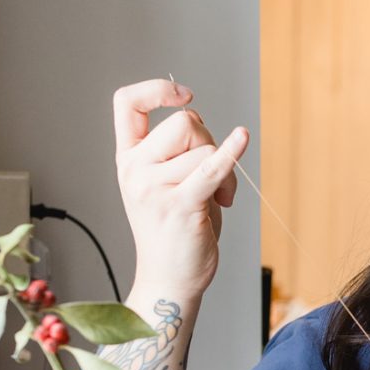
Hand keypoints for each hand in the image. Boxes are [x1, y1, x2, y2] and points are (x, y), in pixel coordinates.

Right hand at [112, 78, 247, 304]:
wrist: (170, 280)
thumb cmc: (174, 231)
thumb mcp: (164, 183)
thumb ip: (176, 151)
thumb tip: (200, 121)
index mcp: (128, 159)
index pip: (127, 104)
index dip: (156, 90)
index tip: (184, 96)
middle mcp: (135, 170)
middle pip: (183, 123)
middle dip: (209, 141)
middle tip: (216, 174)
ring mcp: (155, 188)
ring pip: (205, 149)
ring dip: (226, 171)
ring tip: (220, 198)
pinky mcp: (181, 206)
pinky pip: (212, 167)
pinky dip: (231, 151)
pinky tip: (242, 138)